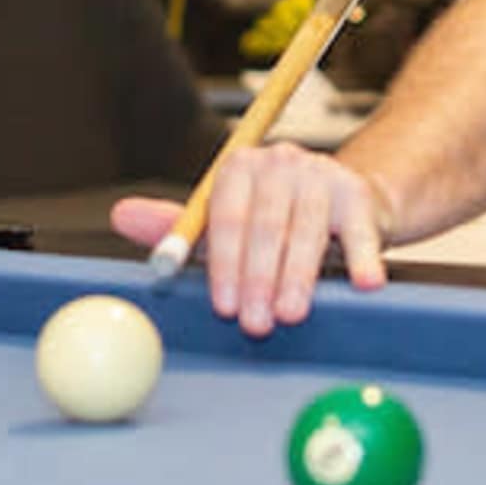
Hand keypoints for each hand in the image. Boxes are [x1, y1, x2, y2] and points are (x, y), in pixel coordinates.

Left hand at [110, 143, 395, 337]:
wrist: (341, 201)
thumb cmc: (274, 219)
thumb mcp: (226, 222)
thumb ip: (181, 226)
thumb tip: (121, 216)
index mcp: (239, 167)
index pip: (226, 215)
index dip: (223, 264)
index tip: (224, 304)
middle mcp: (280, 162)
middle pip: (265, 224)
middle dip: (259, 278)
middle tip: (256, 321)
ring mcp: (322, 175)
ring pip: (307, 230)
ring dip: (299, 276)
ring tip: (293, 313)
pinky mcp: (359, 195)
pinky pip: (360, 232)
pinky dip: (363, 259)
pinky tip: (364, 283)